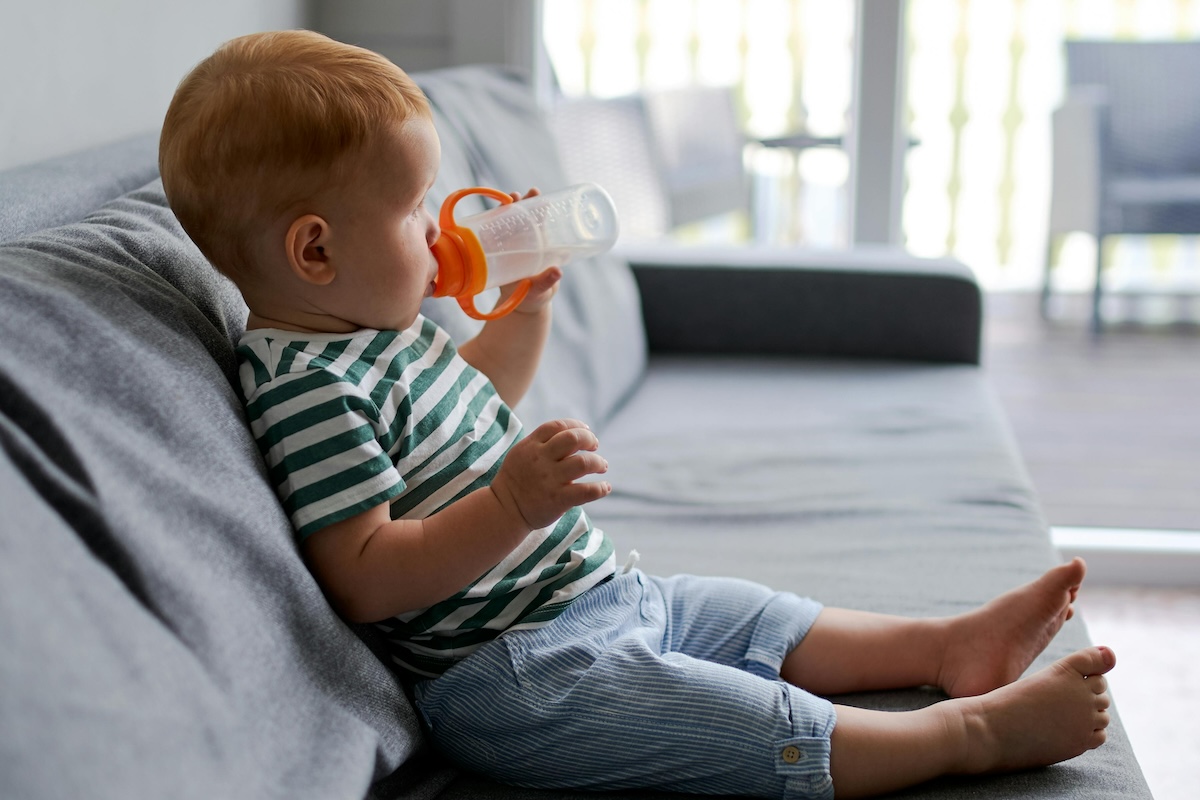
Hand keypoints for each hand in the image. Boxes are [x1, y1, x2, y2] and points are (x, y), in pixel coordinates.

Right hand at [490, 419, 611, 529]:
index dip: (577, 425)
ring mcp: (550, 480)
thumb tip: (573, 432)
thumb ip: (542, 442)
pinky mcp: (557, 500)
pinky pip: (586, 491)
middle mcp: (541, 460)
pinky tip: (605, 487)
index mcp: (531, 446)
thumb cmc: (517, 480)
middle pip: (573, 439)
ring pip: (583, 463)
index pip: (558, 426)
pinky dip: (600, 488)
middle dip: (589, 439)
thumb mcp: (521, 453)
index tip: (586, 431)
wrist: (505, 510)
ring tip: (602, 466)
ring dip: (598, 462)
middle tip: (595, 446)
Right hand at [497, 188, 560, 314]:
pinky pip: (492, 238)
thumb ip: (548, 281)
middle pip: (522, 218)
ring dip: (504, 210)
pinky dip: (488, 226)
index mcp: (540, 247)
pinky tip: (485, 217)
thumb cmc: (536, 296)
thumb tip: (558, 271)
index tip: (535, 192)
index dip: (537, 206)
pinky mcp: (496, 254)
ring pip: (505, 224)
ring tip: (508, 199)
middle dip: (520, 203)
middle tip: (517, 195)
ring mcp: (509, 247)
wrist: (520, 308)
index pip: (538, 221)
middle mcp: (525, 243)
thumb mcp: (543, 288)